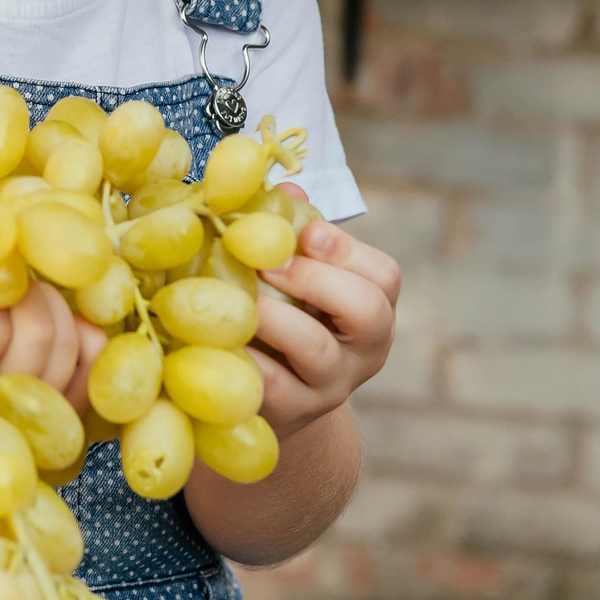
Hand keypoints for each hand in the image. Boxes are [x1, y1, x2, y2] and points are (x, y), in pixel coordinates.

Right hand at [0, 278, 106, 413]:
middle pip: (38, 335)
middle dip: (31, 294)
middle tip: (12, 282)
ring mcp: (30, 424)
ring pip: (66, 350)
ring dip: (57, 309)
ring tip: (31, 298)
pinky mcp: (58, 427)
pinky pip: (90, 374)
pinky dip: (87, 338)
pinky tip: (67, 322)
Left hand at [250, 184, 397, 433]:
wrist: (276, 400)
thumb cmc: (290, 319)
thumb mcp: (301, 278)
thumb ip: (297, 232)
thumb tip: (285, 188)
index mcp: (374, 309)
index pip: (384, 276)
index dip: (344, 249)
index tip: (304, 232)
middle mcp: (364, 350)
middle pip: (368, 310)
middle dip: (316, 278)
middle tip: (268, 262)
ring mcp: (331, 386)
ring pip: (319, 351)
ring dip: (276, 316)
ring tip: (241, 297)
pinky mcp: (292, 411)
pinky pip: (272, 386)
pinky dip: (244, 357)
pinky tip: (215, 336)